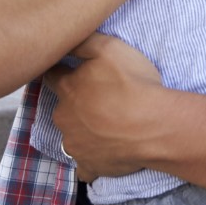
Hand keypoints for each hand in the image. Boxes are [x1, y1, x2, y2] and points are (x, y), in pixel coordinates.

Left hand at [43, 32, 166, 181]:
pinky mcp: (89, 166)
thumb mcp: (109, 48)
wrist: (153, 125)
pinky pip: (85, 164)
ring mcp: (75, 145)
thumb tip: (64, 38)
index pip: (52, 76)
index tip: (69, 70)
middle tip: (100, 98)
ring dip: (84, 129)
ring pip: (73, 135)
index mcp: (67, 89)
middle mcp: (64, 118)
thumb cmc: (132, 84)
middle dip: (75, 103)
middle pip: (63, 107)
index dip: (60, 71)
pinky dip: (93, 157)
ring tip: (109, 125)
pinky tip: (107, 151)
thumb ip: (83, 42)